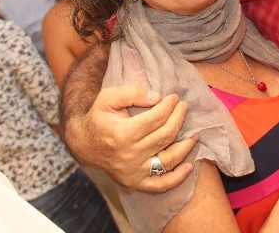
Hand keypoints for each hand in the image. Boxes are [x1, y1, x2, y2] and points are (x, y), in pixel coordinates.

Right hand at [64, 84, 197, 192]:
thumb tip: (157, 97)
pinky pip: (160, 185)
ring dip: (186, 146)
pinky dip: (177, 178)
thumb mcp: (108, 98)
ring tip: (195, 134)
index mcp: (122, 133)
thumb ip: (132, 93)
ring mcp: (133, 172)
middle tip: (184, 107)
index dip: (169, 106)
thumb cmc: (98, 117)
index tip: (175, 98)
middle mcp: (129, 155)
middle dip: (179, 118)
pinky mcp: (135, 183)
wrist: (83, 144)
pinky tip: (189, 166)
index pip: (156, 118)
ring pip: (168, 160)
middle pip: (165, 136)